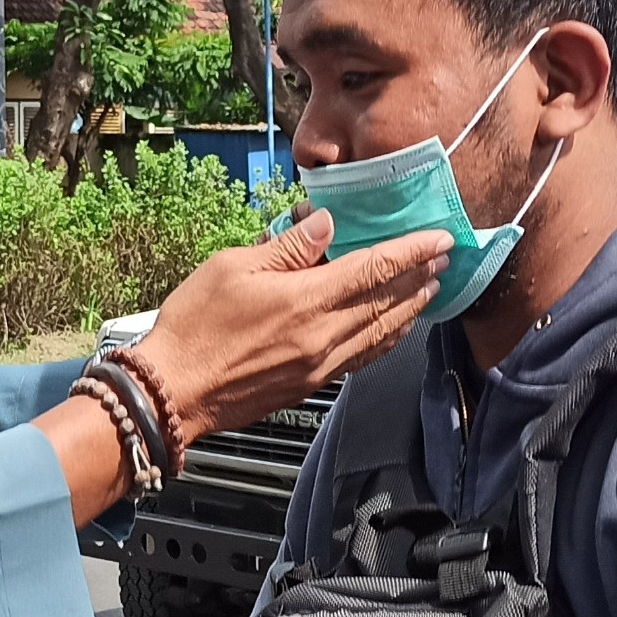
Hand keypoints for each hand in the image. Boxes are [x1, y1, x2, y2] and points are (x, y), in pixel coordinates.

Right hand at [129, 211, 448, 440]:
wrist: (172, 392)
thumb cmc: (193, 326)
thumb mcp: (232, 267)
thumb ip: (288, 248)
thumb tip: (326, 223)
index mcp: (305, 301)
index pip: (374, 269)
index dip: (412, 252)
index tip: (438, 238)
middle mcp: (322, 336)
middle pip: (387, 302)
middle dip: (420, 277)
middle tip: (445, 258)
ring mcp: (319, 365)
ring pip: (382, 334)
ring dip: (410, 309)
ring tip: (430, 289)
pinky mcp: (310, 385)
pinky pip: (363, 357)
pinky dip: (387, 338)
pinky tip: (394, 328)